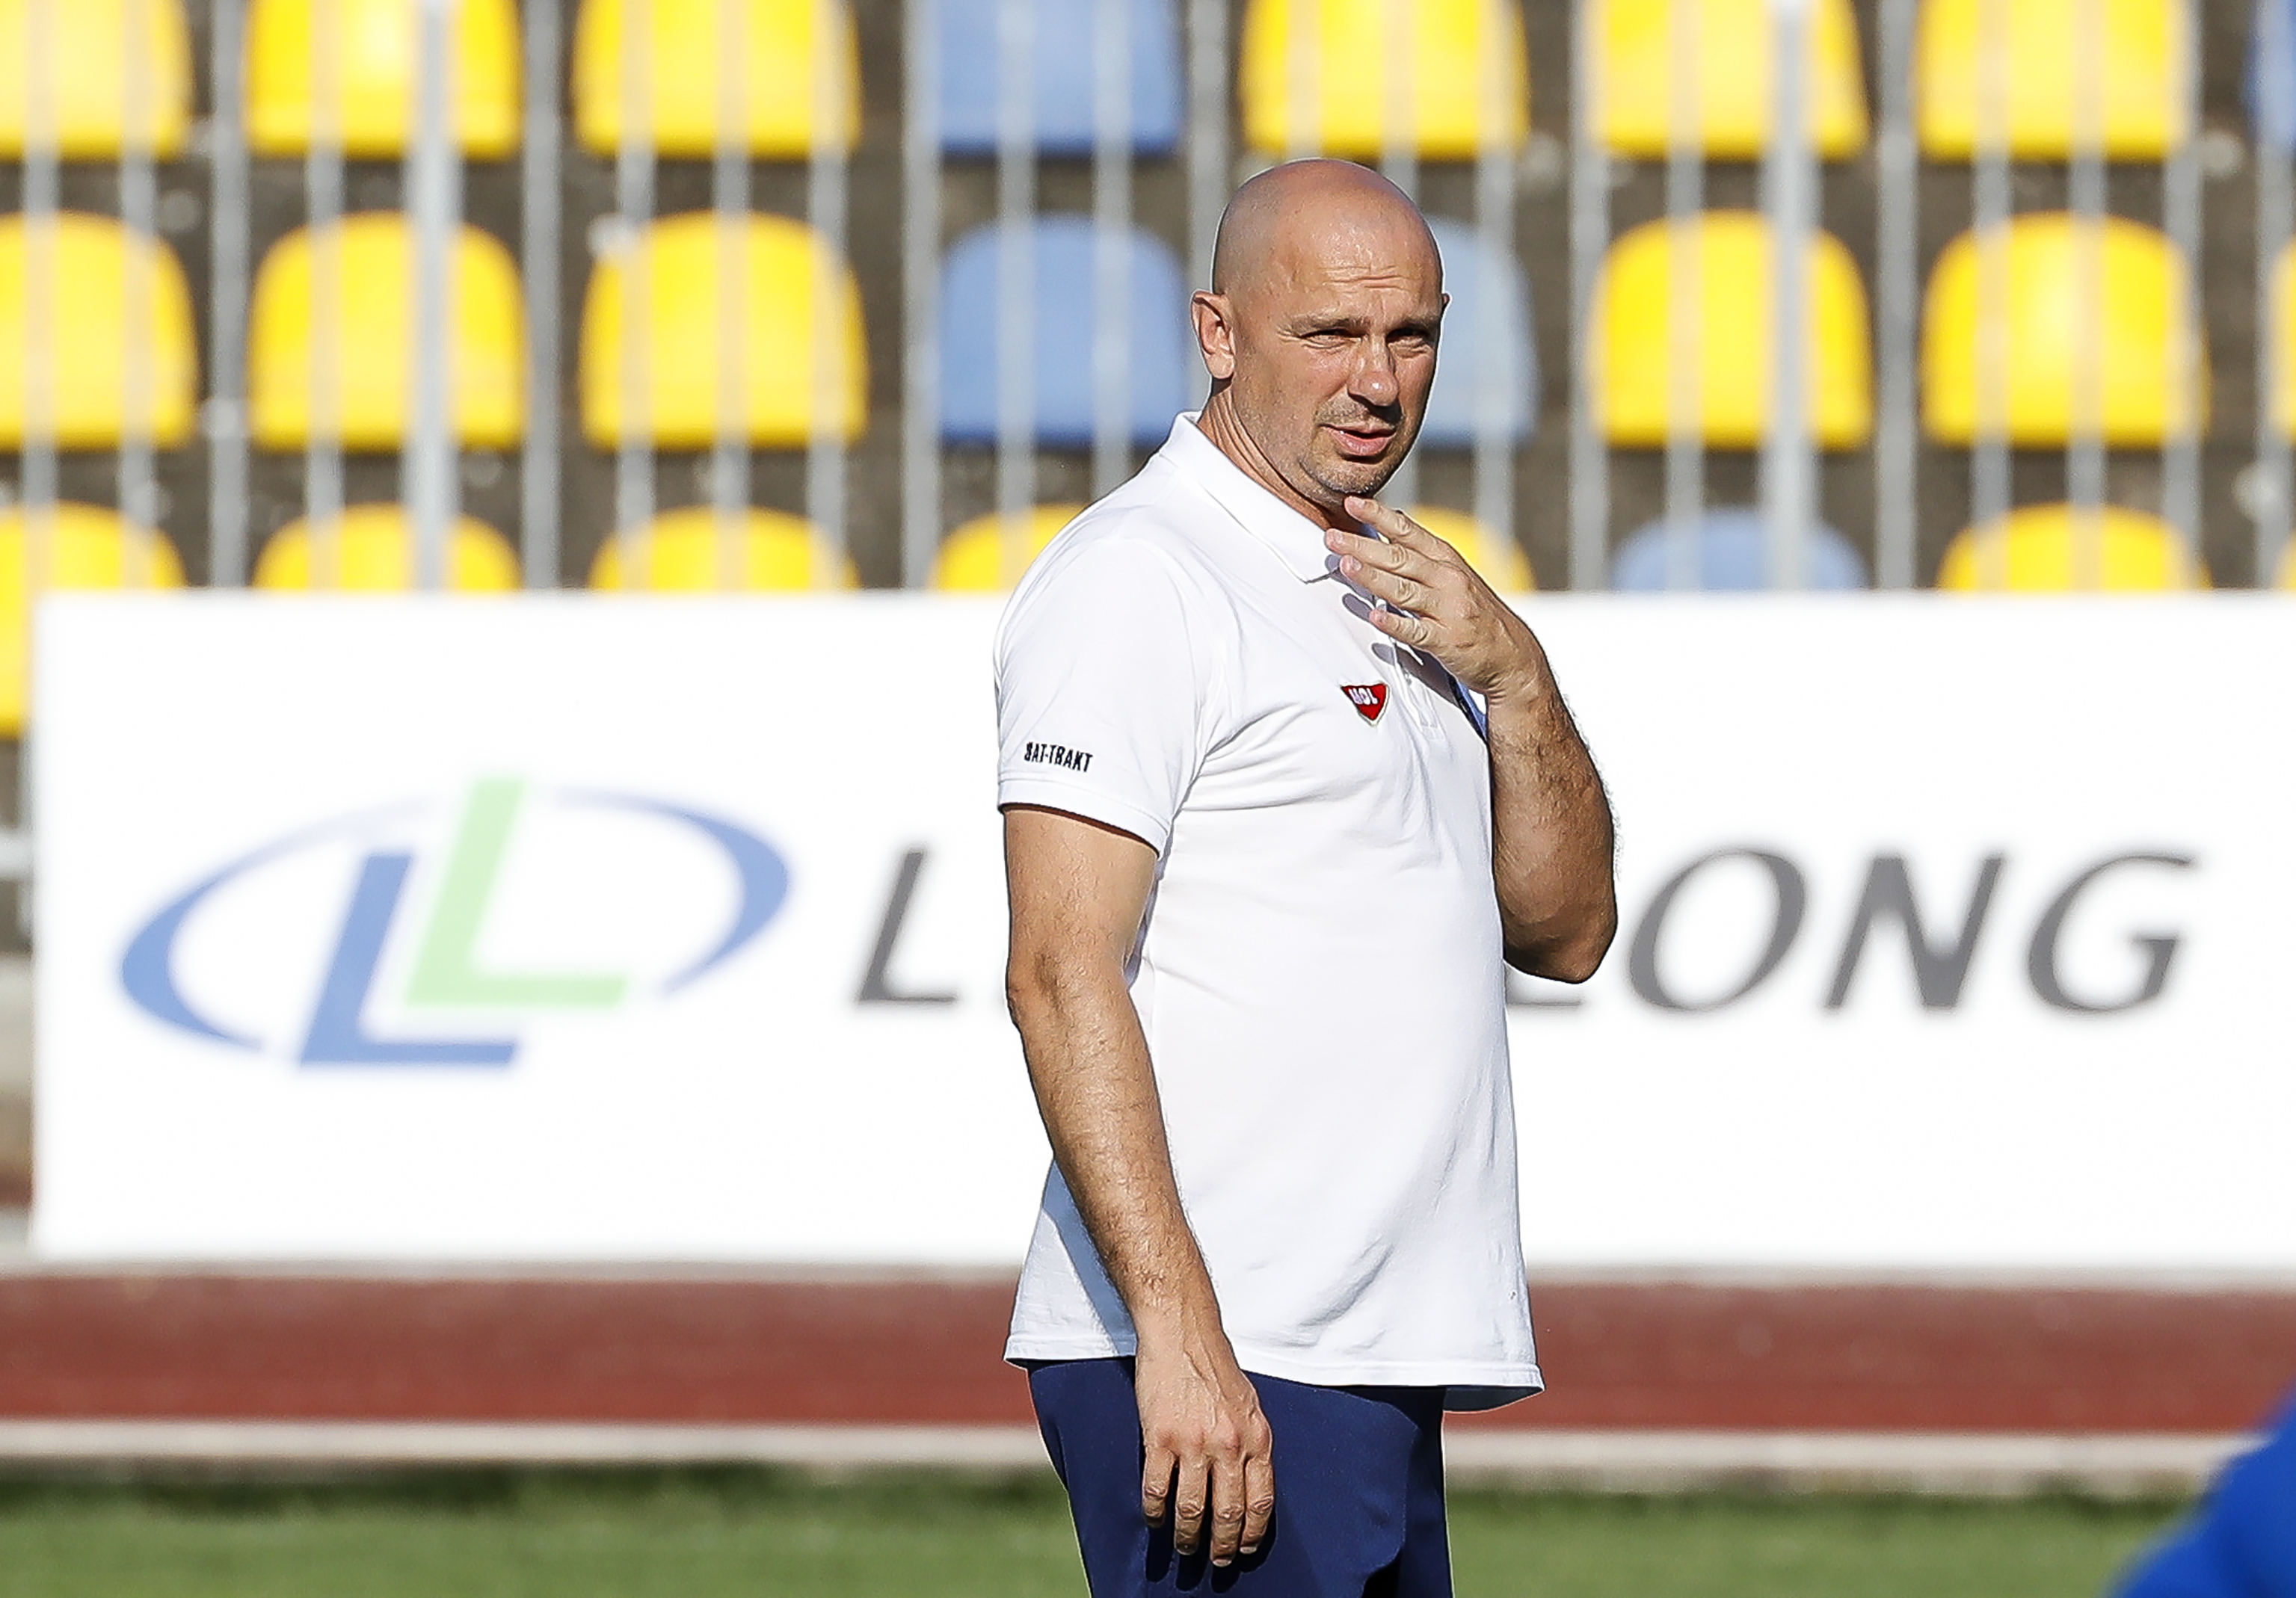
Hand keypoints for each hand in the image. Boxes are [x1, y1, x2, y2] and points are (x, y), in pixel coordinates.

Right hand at [1134, 1324, 1274, 1565]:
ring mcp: (1193, 1443)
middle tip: (1215, 1560)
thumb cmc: (1214, 1365)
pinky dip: (1155, 1513)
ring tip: (1184, 1548)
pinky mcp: (1160, 1438)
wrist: (1181, 1332)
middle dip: (1222, 1546)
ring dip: (1188, 1537)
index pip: (1260, 1501)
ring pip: (1192, 1509)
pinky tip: (1154, 1521)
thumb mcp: (1250, 1404)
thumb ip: (1251, 1442)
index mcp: (1256, 1437)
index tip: (1243, 1549)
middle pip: (1228, 1514)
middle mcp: (1229, 1444)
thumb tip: (1250, 1484)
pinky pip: (1157, 1490)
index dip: (1252, 1533)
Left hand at [1328, 497, 1551, 706]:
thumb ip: (1421, 555)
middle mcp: (1448, 580)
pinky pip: (1417, 632)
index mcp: (1446, 560)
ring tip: (1346, 566)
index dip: (1379, 516)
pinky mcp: (1447, 641)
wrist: (1512, 655)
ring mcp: (1448, 610)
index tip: (1352, 502)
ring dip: (1373, 578)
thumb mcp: (1454, 575)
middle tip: (1332, 536)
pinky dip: (1395, 624)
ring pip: (1404, 590)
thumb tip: (1387, 526)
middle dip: (1363, 545)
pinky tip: (1374, 617)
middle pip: (1399, 558)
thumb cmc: (1475, 612)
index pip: (1408, 531)